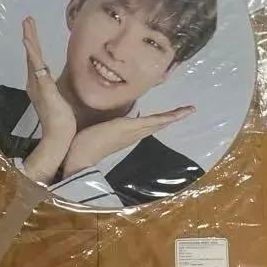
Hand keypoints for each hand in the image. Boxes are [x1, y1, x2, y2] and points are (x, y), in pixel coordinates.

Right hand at [19, 17, 76, 182]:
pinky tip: (29, 43)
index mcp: (40, 85)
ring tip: (27, 24)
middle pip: (31, 55)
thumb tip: (67, 81)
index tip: (30, 29)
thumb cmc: (63, 122)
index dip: (33, 44)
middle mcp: (36, 84)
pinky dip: (32, 55)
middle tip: (27, 19)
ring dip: (30, 40)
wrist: (60, 138)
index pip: (36, 60)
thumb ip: (61, 90)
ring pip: (32, 58)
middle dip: (29, 36)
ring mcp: (39, 86)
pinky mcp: (45, 89)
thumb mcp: (62, 99)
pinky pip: (37, 68)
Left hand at [62, 105, 194, 177]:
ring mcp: (132, 132)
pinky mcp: (129, 128)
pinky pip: (151, 122)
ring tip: (188, 110)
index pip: (146, 125)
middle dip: (174, 117)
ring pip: (157, 122)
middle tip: (190, 109)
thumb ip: (101, 127)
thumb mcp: (96, 131)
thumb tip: (102, 120)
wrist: (76, 157)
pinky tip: (174, 115)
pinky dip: (165, 118)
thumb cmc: (81, 145)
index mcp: (126, 134)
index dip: (160, 119)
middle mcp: (132, 134)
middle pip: (157, 124)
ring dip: (174, 116)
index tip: (173, 113)